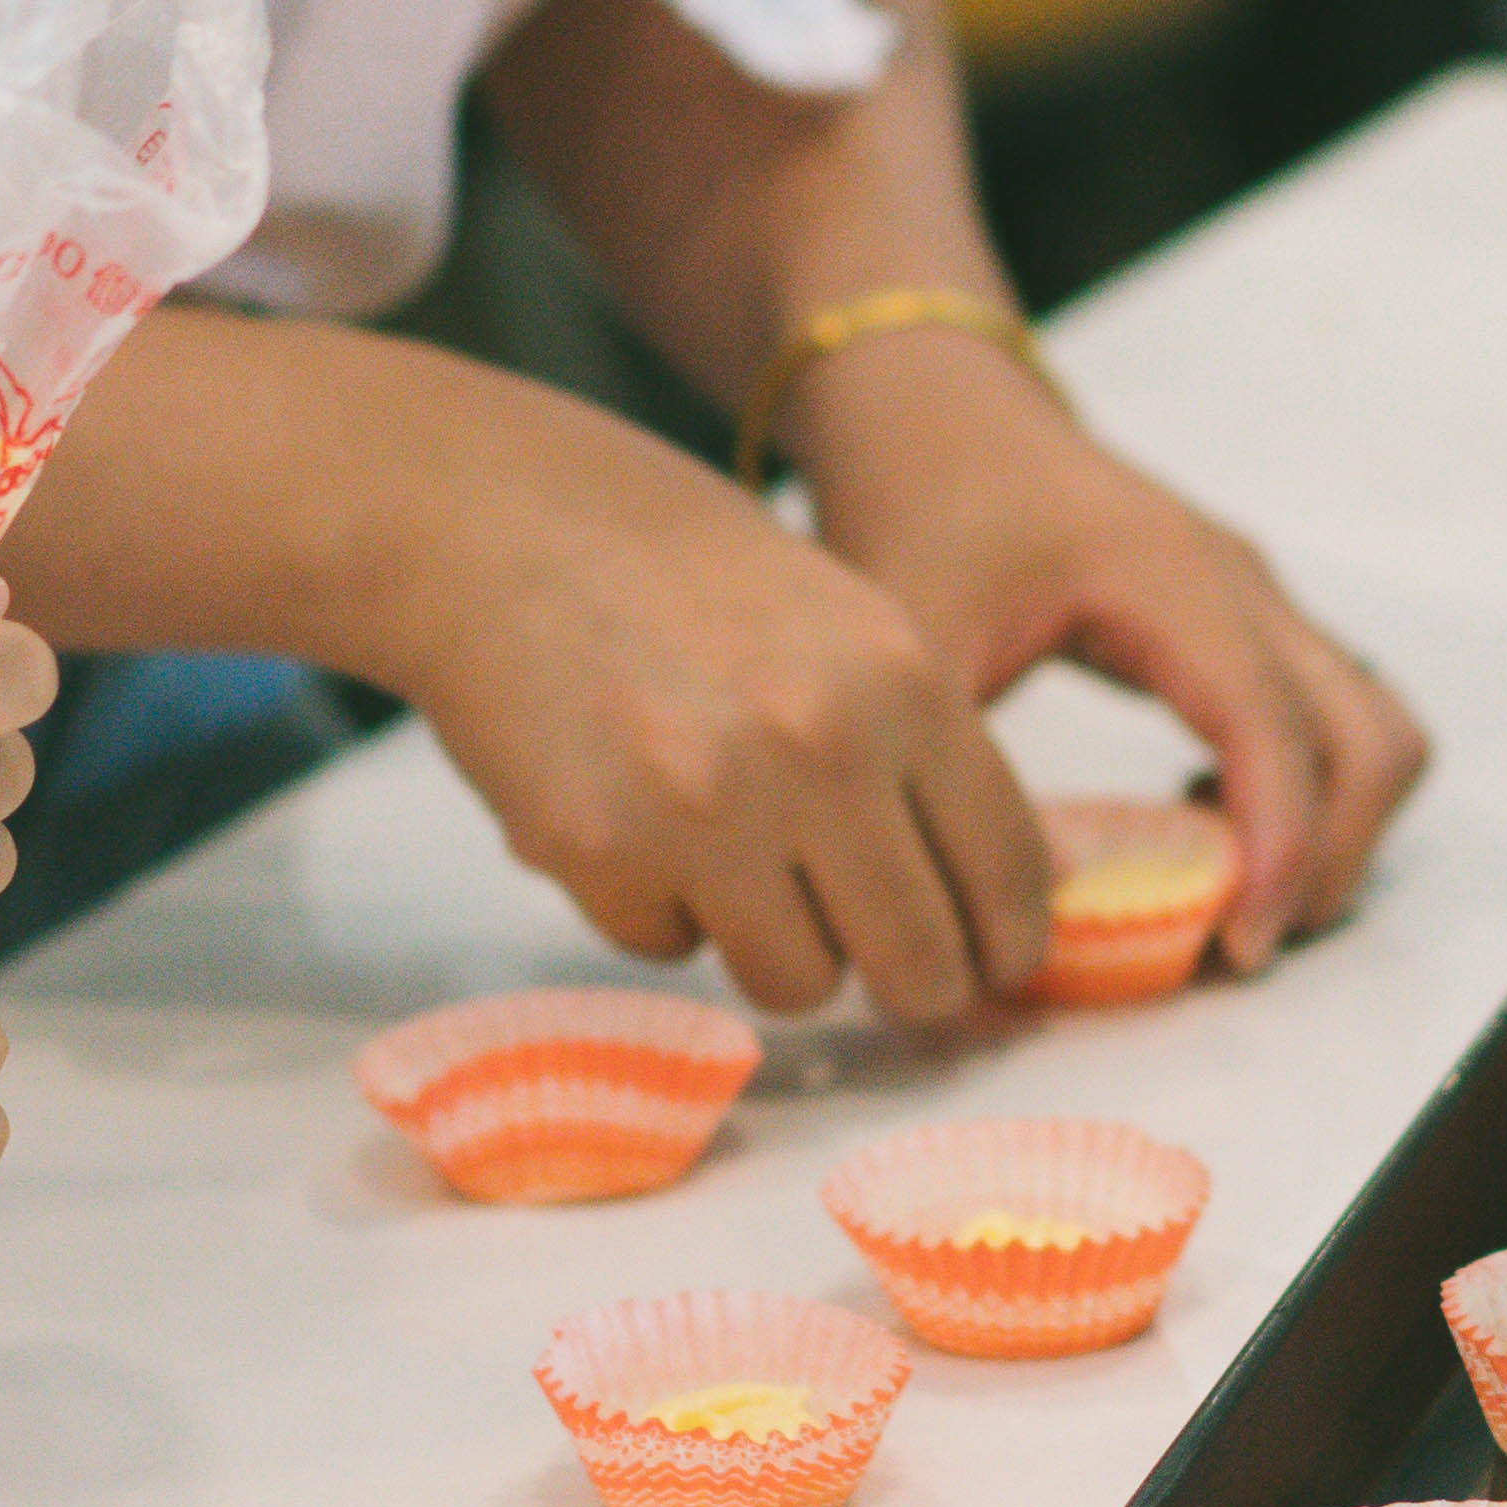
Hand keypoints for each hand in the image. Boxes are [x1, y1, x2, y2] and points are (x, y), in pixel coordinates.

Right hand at [374, 382, 1049, 1025]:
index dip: (1003, 943)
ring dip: (777, 948)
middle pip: (920, 964)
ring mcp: (710, 808)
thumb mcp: (850, 625)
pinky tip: (630, 817)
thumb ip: (921, 751)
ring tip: (732, 860)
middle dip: (907, 985)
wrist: (500, 521)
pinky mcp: (603, 852)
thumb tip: (1004, 898)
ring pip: (800, 984)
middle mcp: (822, 750)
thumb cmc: (682, 573)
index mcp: (905, 683)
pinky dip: (658, 910)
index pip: (1006, 873)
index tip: (986, 965)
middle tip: (881, 973)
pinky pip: (672, 951)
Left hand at [795, 340, 1423, 971]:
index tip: (1239, 949)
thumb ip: (951, 766)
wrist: (929, 404)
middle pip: (1371, 739)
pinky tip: (1202, 823)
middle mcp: (1241, 584)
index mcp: (1171, 578)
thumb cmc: (916, 501)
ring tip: (1230, 894)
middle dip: (1330, 860)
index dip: (1278, 852)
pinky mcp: (1248, 616)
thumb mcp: (909, 635)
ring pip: (1372, 730)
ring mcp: (1257, 597)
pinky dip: (1309, 792)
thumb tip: (980, 911)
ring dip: (1334, 828)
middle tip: (1237, 945)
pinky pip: (1333, 718)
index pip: (1275, 732)